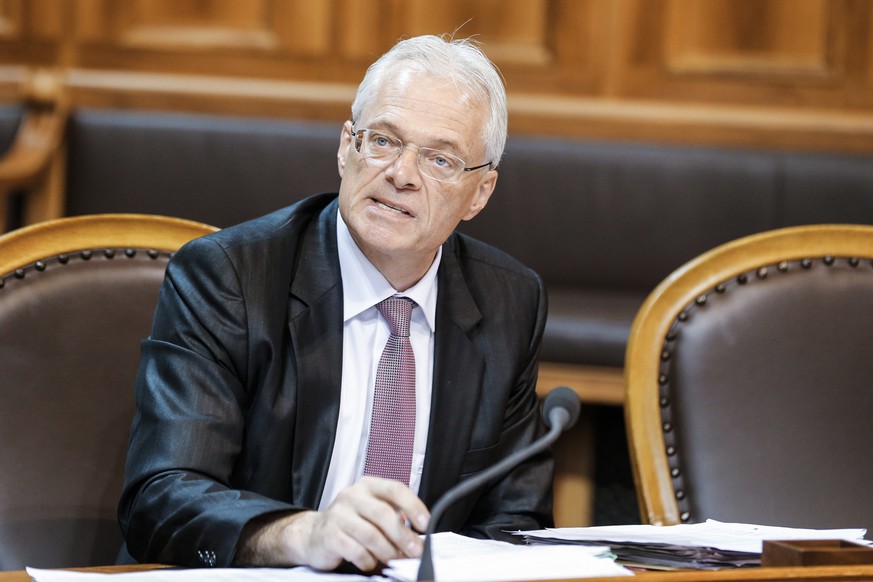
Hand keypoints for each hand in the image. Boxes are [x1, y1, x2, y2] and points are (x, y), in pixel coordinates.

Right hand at [236, 476, 429, 571]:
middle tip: (415, 551)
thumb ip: (393, 517)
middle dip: (403, 536)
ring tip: (395, 560)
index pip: (395, 489)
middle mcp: (352, 495)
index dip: (414, 506)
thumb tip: (419, 536)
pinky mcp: (329, 535)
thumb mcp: (372, 511)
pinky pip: (356, 551)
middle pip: (384, 514)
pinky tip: (371, 563)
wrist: (313, 534)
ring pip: (371, 535)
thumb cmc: (351, 523)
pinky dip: (368, 561)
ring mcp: (338, 514)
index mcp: (367, 485)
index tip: (426, 524)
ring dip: (388, 552)